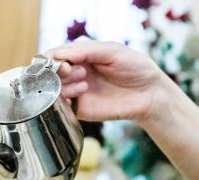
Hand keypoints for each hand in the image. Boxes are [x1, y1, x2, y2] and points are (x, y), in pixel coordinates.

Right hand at [47, 41, 166, 122]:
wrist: (148, 94)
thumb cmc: (134, 68)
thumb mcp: (112, 50)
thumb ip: (85, 50)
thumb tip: (59, 54)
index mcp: (81, 56)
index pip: (56, 55)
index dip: (54, 58)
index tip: (63, 62)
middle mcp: (75, 73)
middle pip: (50, 72)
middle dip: (59, 71)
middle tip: (77, 72)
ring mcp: (76, 91)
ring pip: (53, 88)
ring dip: (65, 84)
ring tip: (85, 85)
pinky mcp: (79, 109)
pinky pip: (60, 106)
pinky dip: (62, 101)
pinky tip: (79, 95)